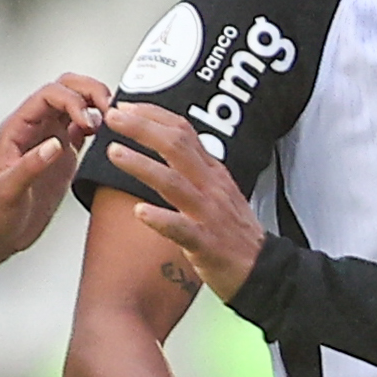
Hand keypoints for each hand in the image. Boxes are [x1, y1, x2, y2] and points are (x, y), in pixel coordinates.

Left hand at [0, 74, 110, 263]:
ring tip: (113, 122)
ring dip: (97, 106)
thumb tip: (55, 144)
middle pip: (66, 89)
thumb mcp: (8, 191)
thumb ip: (31, 166)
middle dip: (90, 92)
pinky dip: (99, 127)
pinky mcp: (63, 157)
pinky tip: (108, 136)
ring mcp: (50, 141)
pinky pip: (83, 130)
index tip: (89, 121)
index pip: (49, 94)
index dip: (73, 100)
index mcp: (17, 128)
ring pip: (77, 105)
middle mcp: (34, 129)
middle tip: (110, 110)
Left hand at [98, 104, 267, 300]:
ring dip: (142, 165)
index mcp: (213, 172)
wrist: (264, 270)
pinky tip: (139, 212)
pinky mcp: (206, 244)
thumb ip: (196, 169)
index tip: (126, 105)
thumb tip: (169, 147)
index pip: (183, 131)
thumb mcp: (220, 191)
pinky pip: (181, 229)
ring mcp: (208, 214)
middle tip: (113, 117)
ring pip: (174, 182)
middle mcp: (211, 187)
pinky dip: (160, 219)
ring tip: (114, 152)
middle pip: (176, 146)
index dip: (153, 115)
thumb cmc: (235, 233)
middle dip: (142, 128)